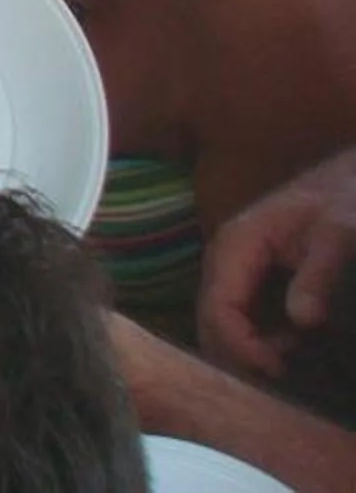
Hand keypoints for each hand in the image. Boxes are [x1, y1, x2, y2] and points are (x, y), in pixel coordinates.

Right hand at [199, 147, 355, 378]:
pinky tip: (290, 342)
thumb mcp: (338, 233)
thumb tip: (301, 321)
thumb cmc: (343, 199)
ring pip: (219, 320)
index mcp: (237, 243)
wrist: (349, 178)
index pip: (218, 306)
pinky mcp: (249, 274)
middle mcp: (225, 256)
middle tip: (284, 371)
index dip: (241, 344)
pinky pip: (238, 314)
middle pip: (208, 317)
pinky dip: (256, 337)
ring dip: (247, 347)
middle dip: (238, 352)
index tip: (279, 369)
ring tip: (292, 355)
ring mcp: (234, 265)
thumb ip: (318, 275)